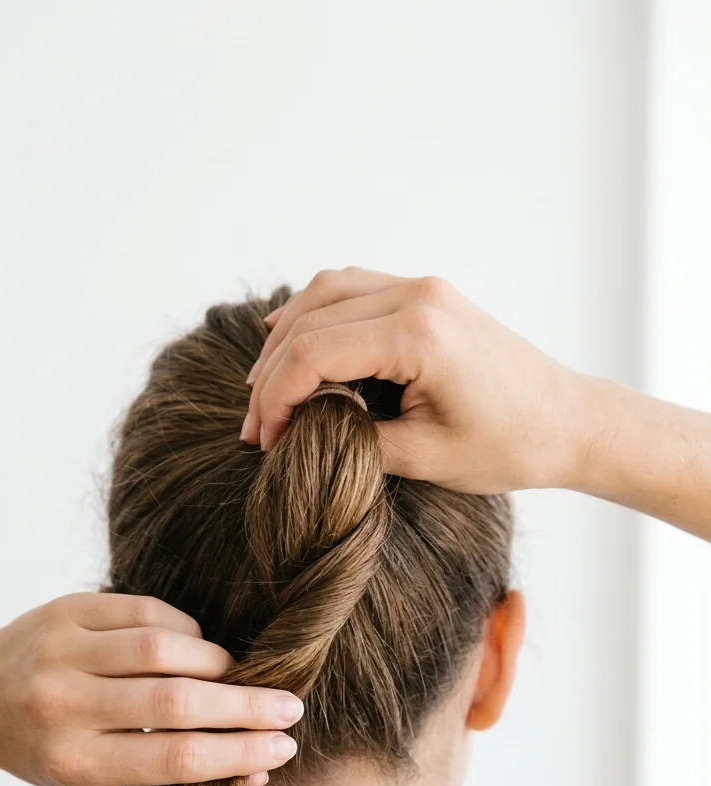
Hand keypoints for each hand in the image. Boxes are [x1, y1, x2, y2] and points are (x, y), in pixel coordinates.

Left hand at [0, 593, 301, 785]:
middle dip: (244, 706)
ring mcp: (61, 652)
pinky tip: (197, 648)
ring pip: (164, 648)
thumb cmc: (51, 749)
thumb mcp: (100, 780)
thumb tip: (260, 772)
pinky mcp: (66, 609)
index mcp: (72, 760)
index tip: (282, 750)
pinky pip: (146, 612)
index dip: (236, 754)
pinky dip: (186, 631)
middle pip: (175, 702)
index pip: (172, 760)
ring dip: (217, 663)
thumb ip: (172, 775)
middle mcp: (62, 705)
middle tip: (289, 708)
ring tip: (239, 677)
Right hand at [243, 267, 591, 493]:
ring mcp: (423, 289)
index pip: (315, 353)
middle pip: (311, 319)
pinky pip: (354, 288)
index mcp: (418, 335)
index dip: (276, 398)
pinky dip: (317, 314)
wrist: (568, 422)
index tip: (264, 441)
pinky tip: (295, 339)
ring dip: (287, 336)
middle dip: (272, 374)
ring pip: (327, 291)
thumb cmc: (510, 444)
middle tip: (255, 426)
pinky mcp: (427, 296)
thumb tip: (303, 433)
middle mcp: (418, 296)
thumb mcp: (425, 458)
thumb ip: (355, 440)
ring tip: (264, 386)